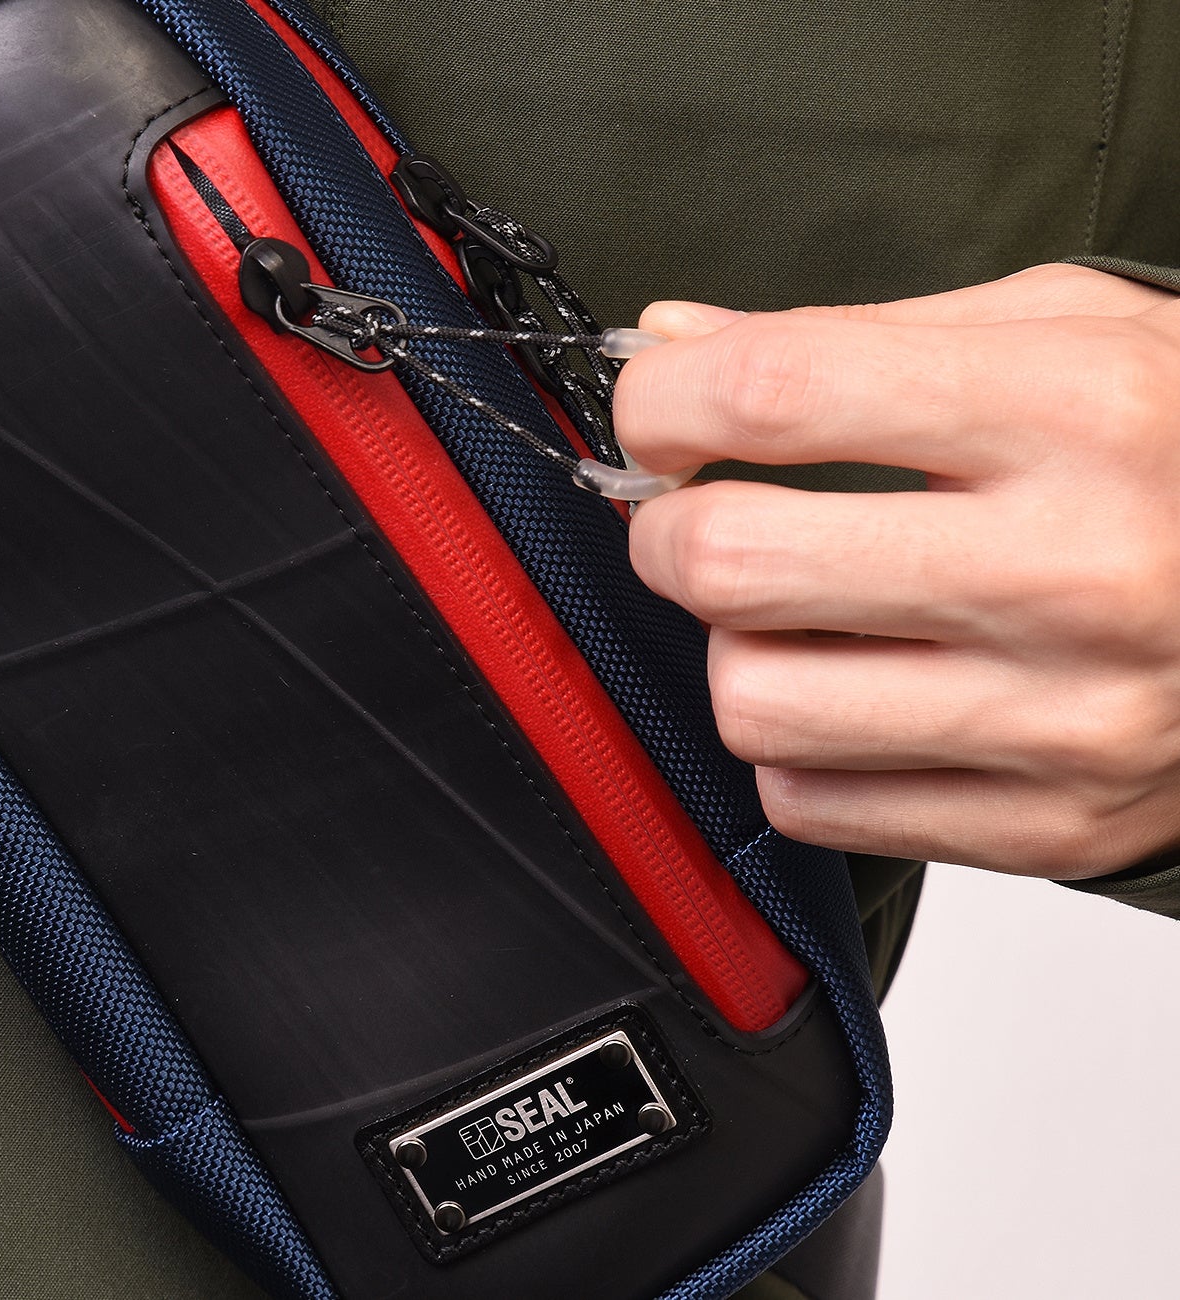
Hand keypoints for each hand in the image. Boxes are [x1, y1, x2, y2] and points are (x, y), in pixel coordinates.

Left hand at [615, 264, 1179, 877]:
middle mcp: (1074, 571)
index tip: (662, 415)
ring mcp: (1065, 718)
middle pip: (732, 563)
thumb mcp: (1067, 332)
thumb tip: (671, 346)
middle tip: (703, 514)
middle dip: (671, 532)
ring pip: (754, 702)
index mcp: (1077, 412)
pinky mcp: (1048, 824)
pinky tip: (862, 693)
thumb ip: (850, 338)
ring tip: (802, 611)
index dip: (666, 400)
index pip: (777, 392)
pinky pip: (811, 802)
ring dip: (739, 647)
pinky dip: (800, 747)